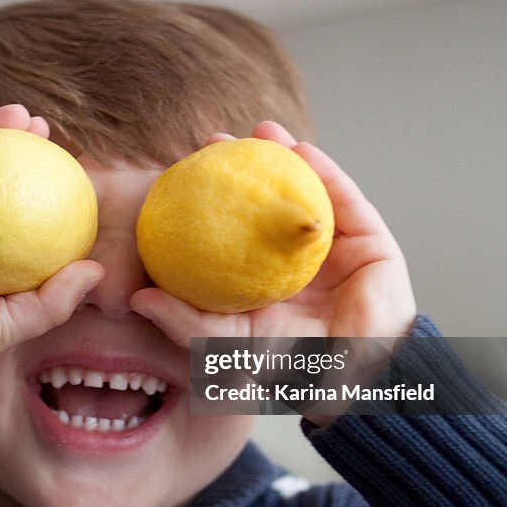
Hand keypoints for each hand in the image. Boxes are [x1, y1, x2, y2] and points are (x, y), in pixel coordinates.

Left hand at [130, 120, 415, 346]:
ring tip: (261, 129)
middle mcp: (294, 256)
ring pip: (306, 190)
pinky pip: (345, 199)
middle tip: (214, 141)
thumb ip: (185, 321)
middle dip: (241, 165)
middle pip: (264, 200)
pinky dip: (325, 173)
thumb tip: (136, 300)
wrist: (354, 377)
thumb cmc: (289, 367)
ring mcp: (333, 246)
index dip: (207, 197)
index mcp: (260, 275)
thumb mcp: (228, 344)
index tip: (179, 171)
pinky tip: (301, 150)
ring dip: (285, 155)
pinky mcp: (370, 241)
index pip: (230, 226)